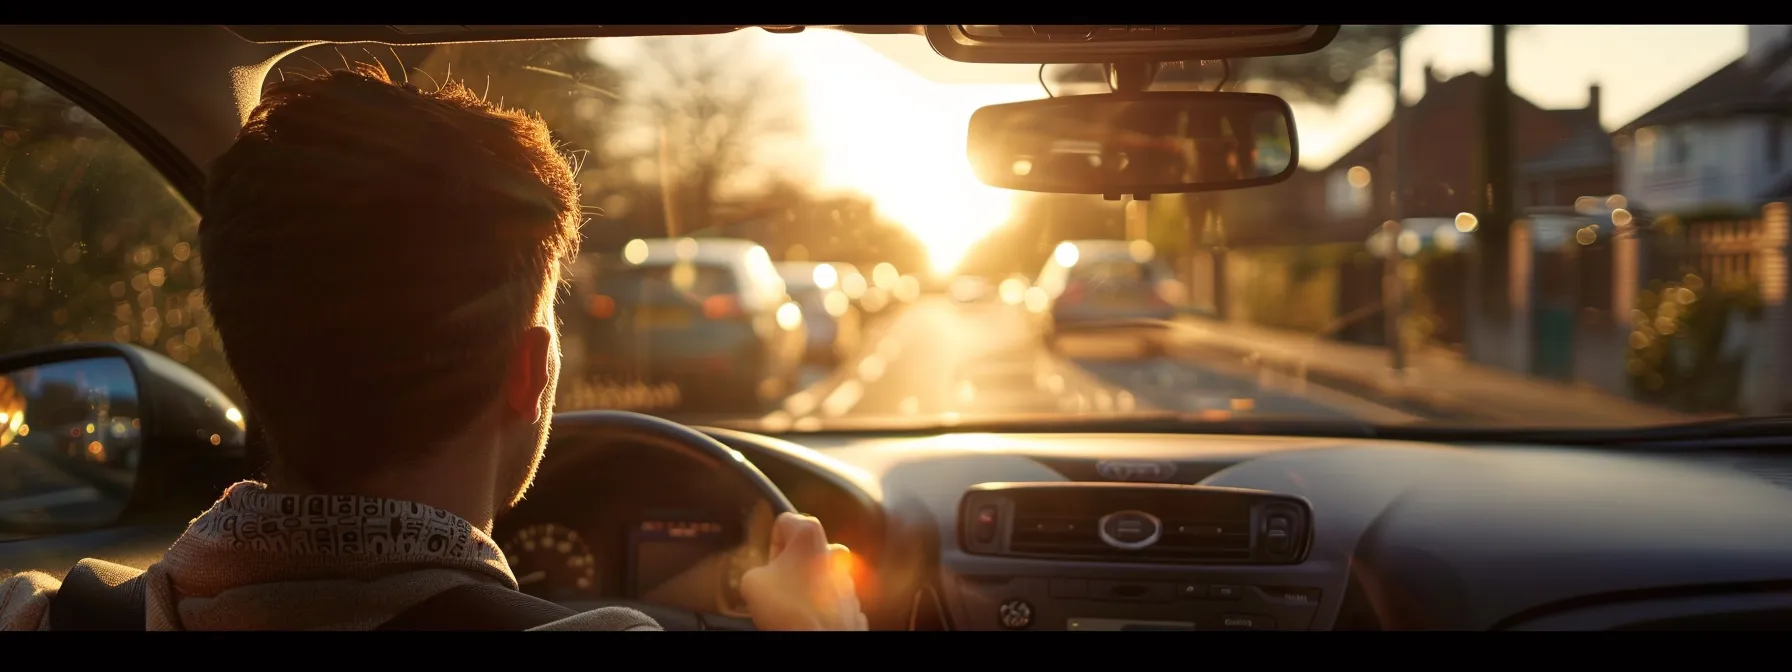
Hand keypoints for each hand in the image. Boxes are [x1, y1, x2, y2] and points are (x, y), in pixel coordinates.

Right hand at [738, 513, 868, 630]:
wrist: (820, 641)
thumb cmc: (787, 608)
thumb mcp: (751, 582)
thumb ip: (756, 566)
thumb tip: (763, 575)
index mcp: (810, 534)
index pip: (784, 522)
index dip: (772, 543)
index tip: (770, 565)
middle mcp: (835, 550)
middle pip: (804, 550)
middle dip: (790, 566)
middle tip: (779, 587)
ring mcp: (849, 577)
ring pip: (819, 574)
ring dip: (806, 585)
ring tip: (794, 607)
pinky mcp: (855, 602)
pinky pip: (831, 597)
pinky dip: (820, 604)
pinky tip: (809, 618)